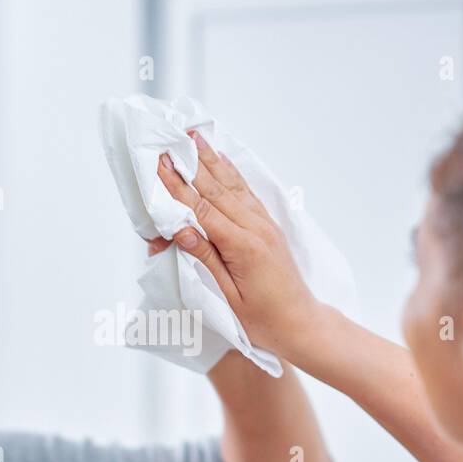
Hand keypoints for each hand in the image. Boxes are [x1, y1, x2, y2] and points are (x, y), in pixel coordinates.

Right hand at [154, 130, 321, 360]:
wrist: (301, 325)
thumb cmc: (262, 320)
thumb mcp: (228, 297)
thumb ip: (205, 260)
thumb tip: (181, 231)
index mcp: (243, 247)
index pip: (202, 210)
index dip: (178, 187)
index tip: (161, 164)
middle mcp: (255, 229)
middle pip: (216, 190)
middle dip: (190, 165)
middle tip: (170, 142)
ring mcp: (264, 225)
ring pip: (232, 185)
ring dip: (211, 160)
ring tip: (194, 137)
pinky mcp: (268, 227)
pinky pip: (247, 193)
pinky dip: (232, 173)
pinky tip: (222, 159)